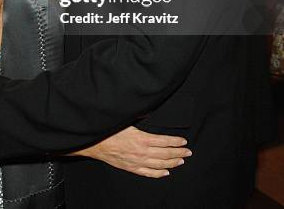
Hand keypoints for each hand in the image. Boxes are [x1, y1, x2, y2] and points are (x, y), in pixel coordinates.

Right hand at [72, 126, 191, 177]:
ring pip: (159, 165)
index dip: (175, 142)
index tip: (184, 142)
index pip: (164, 141)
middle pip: (165, 154)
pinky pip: (148, 172)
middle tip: (188, 152)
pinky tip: (165, 172)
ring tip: (181, 161)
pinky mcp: (131, 168)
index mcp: (142, 138)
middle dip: (178, 153)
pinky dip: (158, 173)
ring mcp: (137, 161)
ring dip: (172, 163)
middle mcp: (142, 152)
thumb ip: (140, 117)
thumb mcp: (127, 120)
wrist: (96, 143)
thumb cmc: (110, 130)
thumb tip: (149, 109)